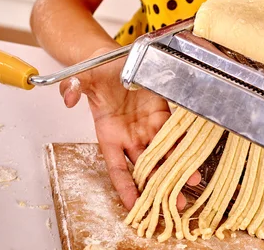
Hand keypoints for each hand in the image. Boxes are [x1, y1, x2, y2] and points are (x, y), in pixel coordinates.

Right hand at [60, 51, 199, 209]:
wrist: (112, 58)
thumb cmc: (98, 72)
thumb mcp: (84, 79)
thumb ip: (73, 87)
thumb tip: (67, 97)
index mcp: (109, 134)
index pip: (117, 168)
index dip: (126, 187)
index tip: (135, 206)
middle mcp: (130, 136)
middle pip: (145, 166)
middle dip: (159, 184)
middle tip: (175, 200)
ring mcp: (147, 126)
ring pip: (163, 152)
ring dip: (177, 166)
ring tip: (193, 179)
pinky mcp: (161, 113)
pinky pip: (174, 131)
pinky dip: (184, 142)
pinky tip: (196, 152)